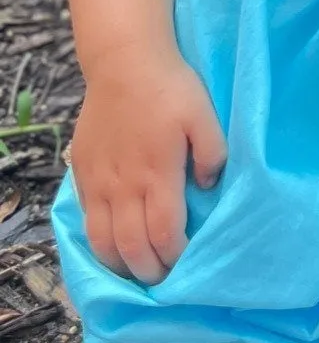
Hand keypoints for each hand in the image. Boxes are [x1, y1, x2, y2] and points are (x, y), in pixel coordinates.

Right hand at [70, 46, 226, 284]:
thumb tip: (208, 187)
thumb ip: (212, 155)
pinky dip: (98, 242)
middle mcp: (124, 185)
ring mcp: (99, 181)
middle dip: (148, 271)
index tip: (187, 263)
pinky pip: (86, 219)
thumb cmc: (171, 88)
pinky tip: (112, 245)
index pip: (164, 233)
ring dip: (119, 264)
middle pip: (131, 247)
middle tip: (163, 279)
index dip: (175, 256)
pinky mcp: (82, 172)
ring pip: (102, 241)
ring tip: (136, 271)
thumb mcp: (205, 115)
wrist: (124, 62)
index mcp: (158, 173)